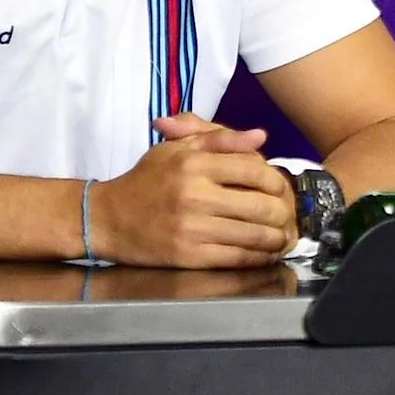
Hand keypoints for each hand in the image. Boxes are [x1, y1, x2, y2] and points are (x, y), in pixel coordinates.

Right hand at [91, 115, 298, 267]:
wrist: (107, 218)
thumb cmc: (145, 180)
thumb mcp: (177, 148)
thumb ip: (220, 138)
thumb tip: (261, 136)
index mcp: (194, 163)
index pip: (253, 169)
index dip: (275, 179)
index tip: (279, 187)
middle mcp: (195, 195)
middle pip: (260, 205)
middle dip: (283, 212)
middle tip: (288, 215)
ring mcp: (192, 228)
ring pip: (253, 235)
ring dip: (276, 238)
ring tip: (282, 236)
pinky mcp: (189, 256)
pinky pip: (236, 258)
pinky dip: (258, 257)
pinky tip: (264, 254)